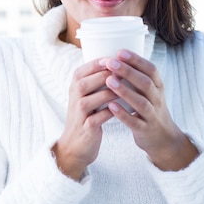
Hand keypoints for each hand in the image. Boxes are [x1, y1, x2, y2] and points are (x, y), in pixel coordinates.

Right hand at [52, 59, 115, 179]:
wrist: (76, 145)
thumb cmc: (86, 116)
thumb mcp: (85, 96)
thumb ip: (96, 80)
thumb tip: (117, 62)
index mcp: (74, 86)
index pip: (85, 68)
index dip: (102, 62)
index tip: (120, 57)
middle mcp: (74, 97)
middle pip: (88, 81)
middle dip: (108, 74)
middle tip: (126, 71)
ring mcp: (79, 113)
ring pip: (94, 97)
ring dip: (112, 92)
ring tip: (129, 88)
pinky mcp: (86, 127)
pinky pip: (100, 116)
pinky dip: (112, 111)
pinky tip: (125, 107)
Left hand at [103, 51, 198, 170]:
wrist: (164, 139)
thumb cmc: (150, 110)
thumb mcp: (150, 92)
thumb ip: (137, 78)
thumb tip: (116, 57)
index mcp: (158, 87)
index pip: (151, 70)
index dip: (136, 60)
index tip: (120, 51)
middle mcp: (158, 100)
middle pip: (145, 83)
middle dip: (128, 72)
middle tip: (111, 62)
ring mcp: (153, 116)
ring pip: (141, 102)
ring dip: (125, 91)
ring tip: (109, 81)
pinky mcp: (145, 130)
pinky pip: (135, 122)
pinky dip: (123, 114)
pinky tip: (111, 106)